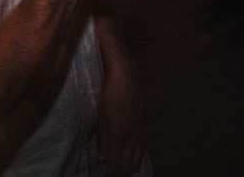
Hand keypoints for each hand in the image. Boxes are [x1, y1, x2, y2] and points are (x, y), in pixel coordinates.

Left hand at [97, 53, 144, 176]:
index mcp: (120, 136)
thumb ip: (102, 140)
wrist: (126, 76)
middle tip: (109, 176)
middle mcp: (133, 137)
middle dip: (119, 174)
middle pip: (128, 166)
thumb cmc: (110, 94)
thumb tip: (101, 160)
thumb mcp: (101, 117)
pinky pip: (141, 150)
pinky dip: (135, 159)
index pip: (116, 165)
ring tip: (118, 172)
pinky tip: (129, 159)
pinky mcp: (142, 127)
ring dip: (127, 169)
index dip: (110, 176)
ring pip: (136, 160)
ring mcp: (139, 132)